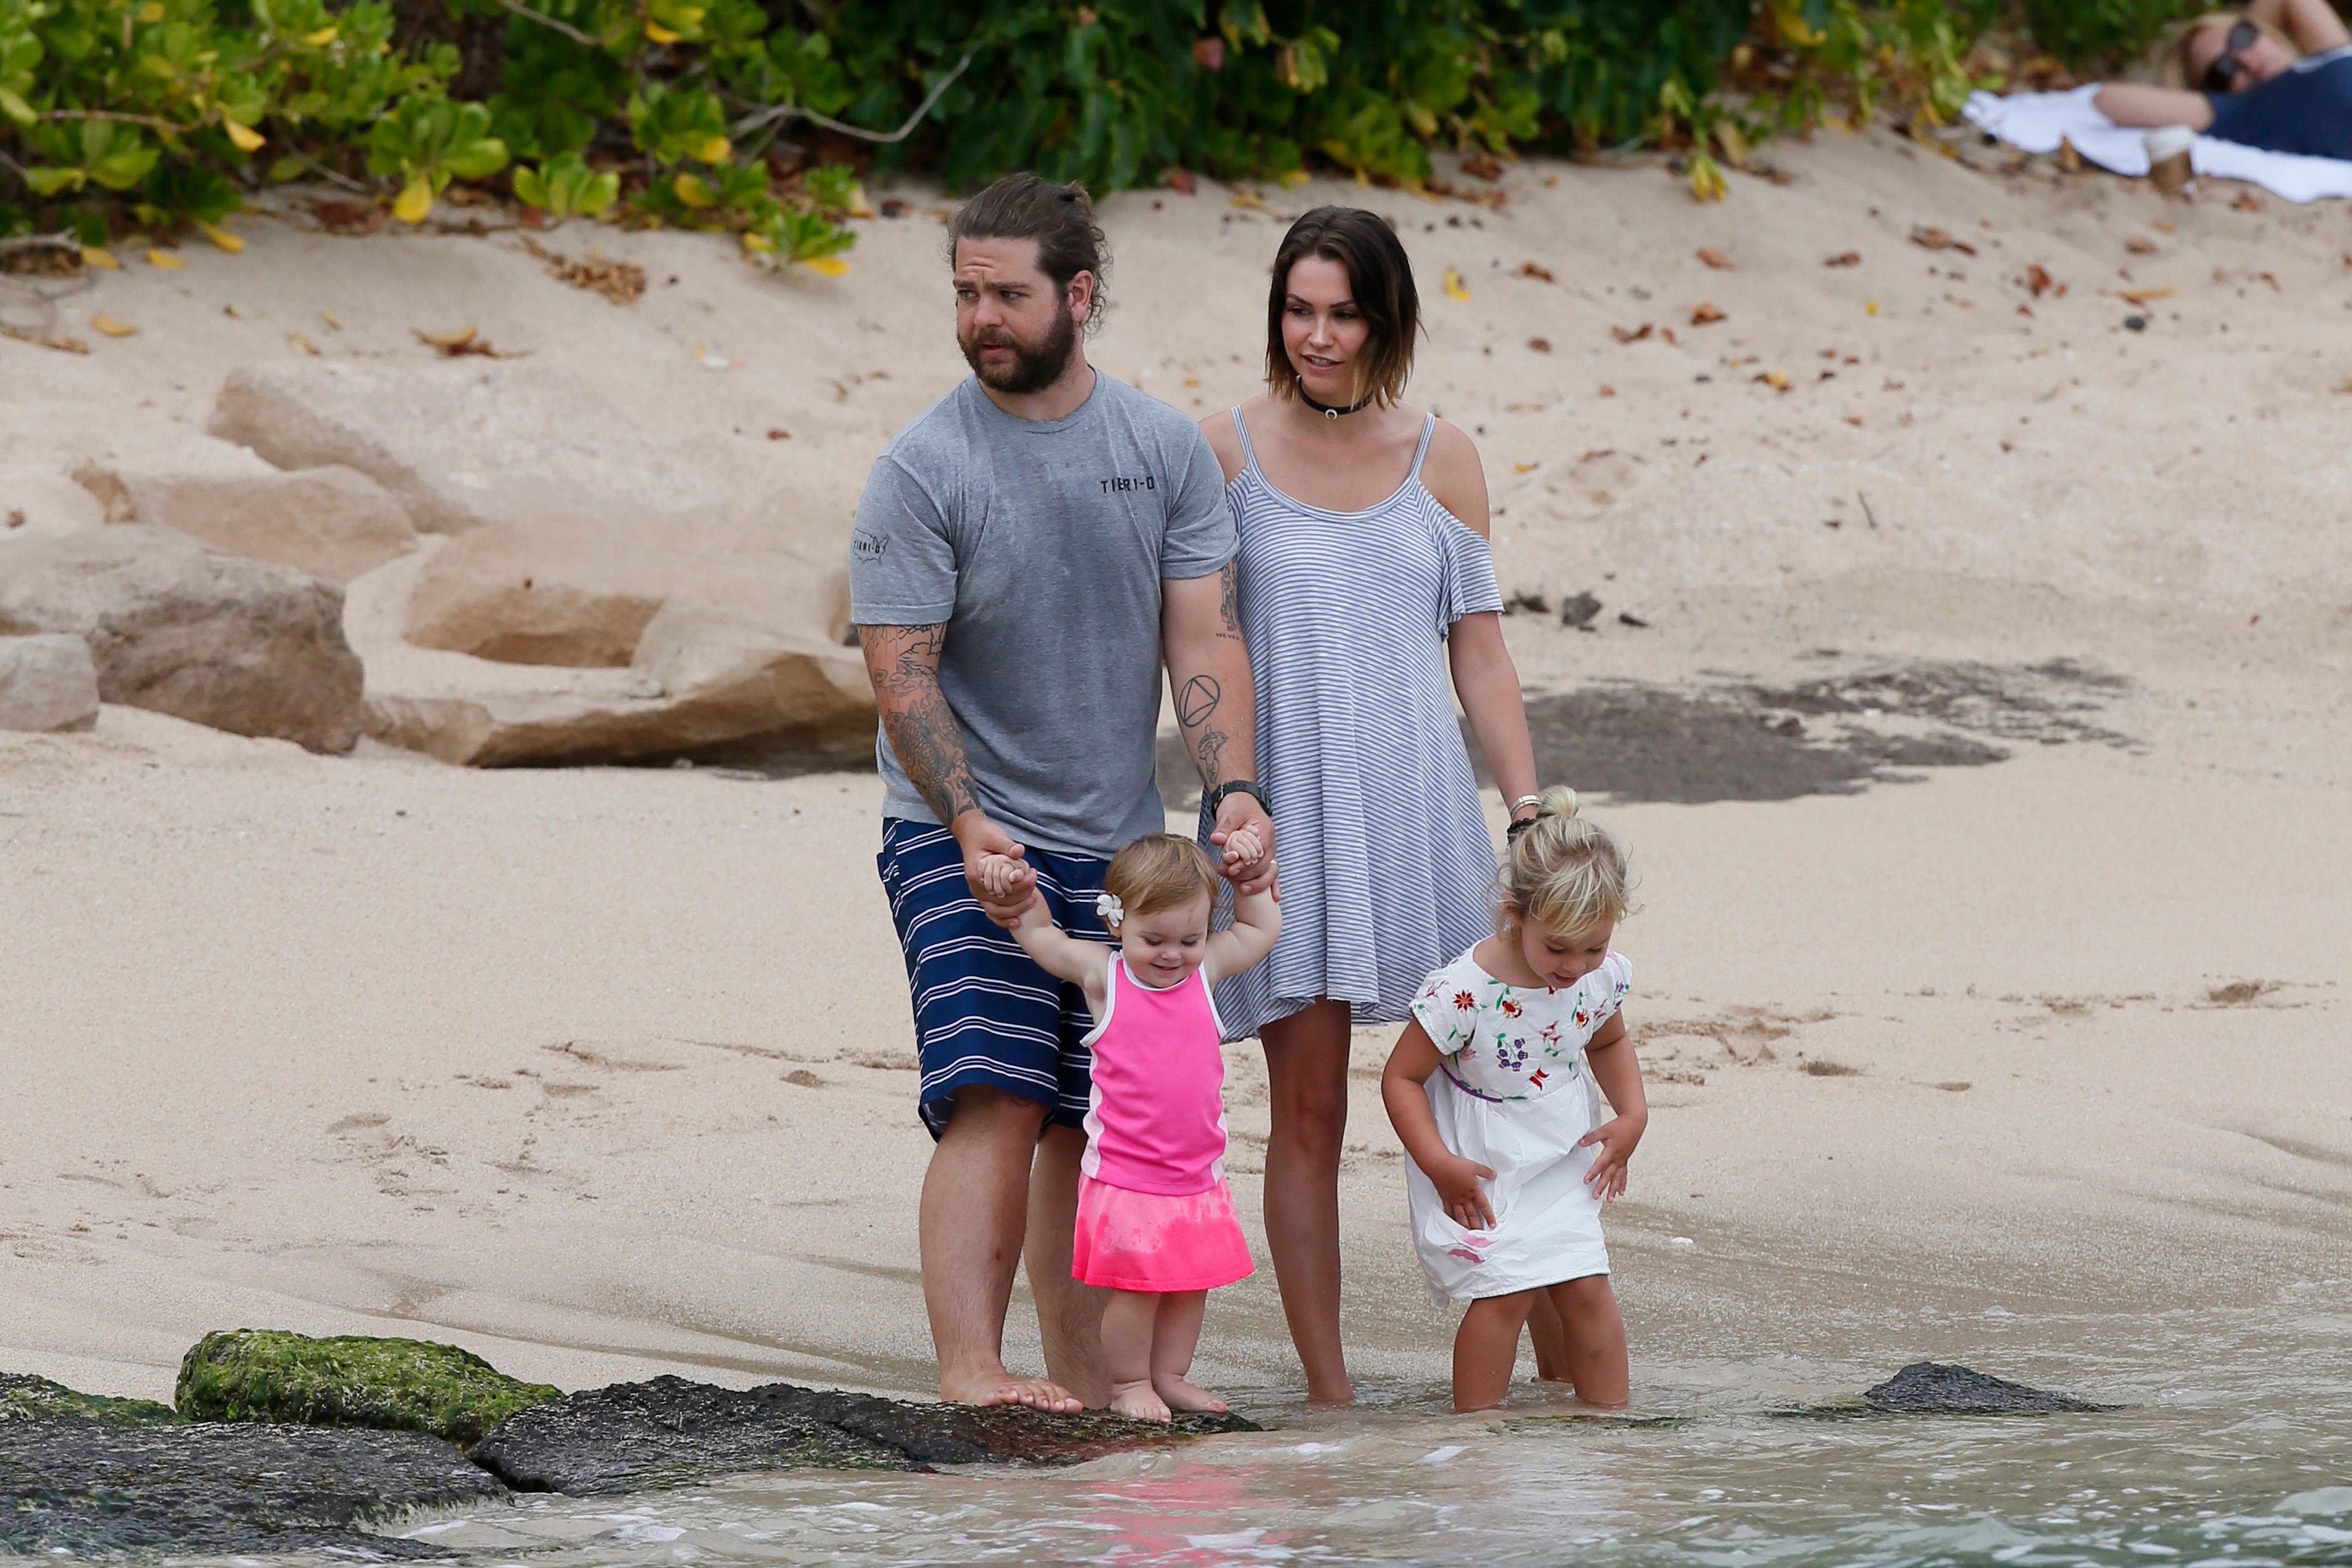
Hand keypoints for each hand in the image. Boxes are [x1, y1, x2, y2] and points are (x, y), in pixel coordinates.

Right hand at [952, 812, 1035, 927]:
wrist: (970, 834)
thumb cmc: (984, 835)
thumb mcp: (995, 836)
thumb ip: (1007, 846)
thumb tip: (1020, 851)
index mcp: (977, 874)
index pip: (1001, 887)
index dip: (1019, 885)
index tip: (1033, 877)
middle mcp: (975, 887)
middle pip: (1000, 902)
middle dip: (1021, 897)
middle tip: (1036, 889)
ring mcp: (978, 893)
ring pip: (996, 911)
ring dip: (1015, 909)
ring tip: (1033, 901)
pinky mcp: (983, 894)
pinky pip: (992, 911)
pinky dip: (1003, 918)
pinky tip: (1017, 921)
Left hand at [1210, 790, 1276, 896]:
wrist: (1241, 802)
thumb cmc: (1236, 807)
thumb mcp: (1229, 813)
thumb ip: (1224, 828)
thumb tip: (1217, 840)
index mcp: (1264, 830)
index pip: (1258, 851)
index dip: (1245, 863)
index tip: (1231, 869)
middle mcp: (1270, 842)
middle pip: (1264, 864)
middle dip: (1247, 874)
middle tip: (1230, 877)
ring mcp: (1270, 851)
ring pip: (1270, 872)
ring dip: (1258, 882)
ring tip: (1243, 890)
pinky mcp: (1265, 857)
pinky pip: (1272, 873)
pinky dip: (1273, 885)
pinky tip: (1275, 898)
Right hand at [1431, 1152, 1497, 1230]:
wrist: (1440, 1165)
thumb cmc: (1457, 1165)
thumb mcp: (1475, 1167)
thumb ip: (1485, 1172)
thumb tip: (1494, 1175)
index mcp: (1473, 1191)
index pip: (1484, 1206)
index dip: (1489, 1216)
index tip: (1493, 1225)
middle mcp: (1464, 1198)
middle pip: (1472, 1215)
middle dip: (1477, 1226)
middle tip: (1480, 1236)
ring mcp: (1454, 1199)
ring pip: (1461, 1216)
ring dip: (1465, 1226)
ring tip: (1468, 1234)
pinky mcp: (1445, 1198)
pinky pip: (1449, 1211)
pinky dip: (1451, 1218)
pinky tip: (1453, 1223)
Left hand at [1577, 1110, 1645, 1201]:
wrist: (1635, 1123)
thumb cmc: (1620, 1126)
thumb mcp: (1604, 1129)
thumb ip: (1591, 1137)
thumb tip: (1580, 1143)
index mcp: (1612, 1151)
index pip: (1600, 1164)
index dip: (1593, 1173)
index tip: (1586, 1181)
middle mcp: (1618, 1158)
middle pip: (1609, 1174)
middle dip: (1602, 1186)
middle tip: (1595, 1196)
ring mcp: (1623, 1160)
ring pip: (1617, 1177)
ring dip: (1613, 1189)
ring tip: (1609, 1199)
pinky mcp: (1625, 1160)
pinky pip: (1624, 1174)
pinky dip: (1622, 1183)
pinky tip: (1621, 1192)